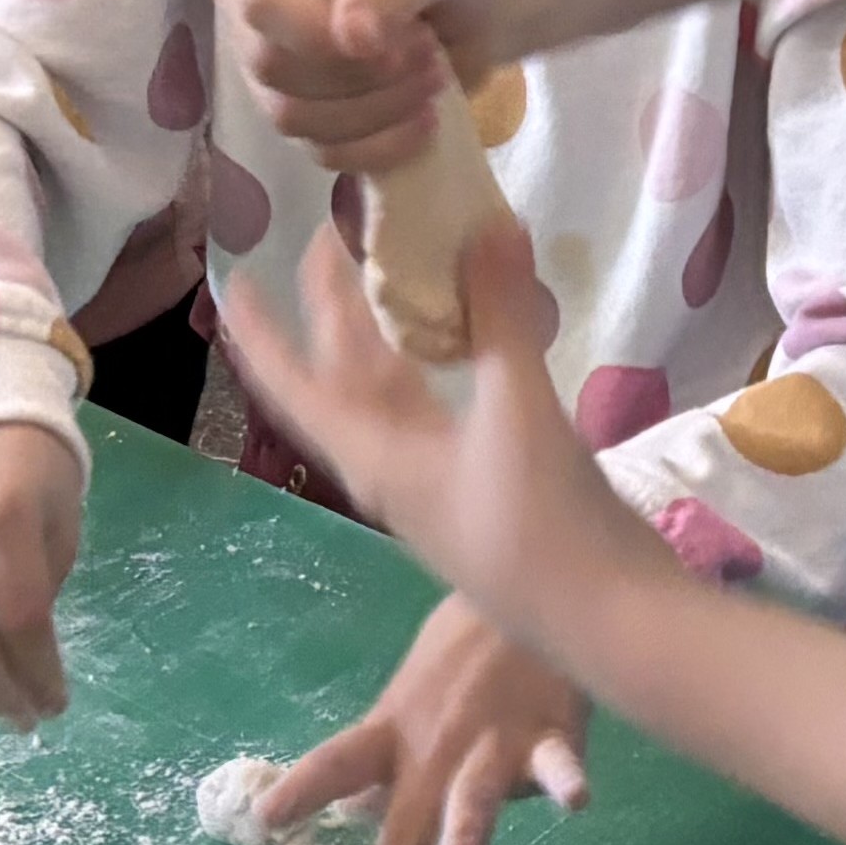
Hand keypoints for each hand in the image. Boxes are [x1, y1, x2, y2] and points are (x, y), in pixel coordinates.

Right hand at [216, 0, 522, 172]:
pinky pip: (317, 148)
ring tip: (435, 80)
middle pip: (270, 63)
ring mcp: (269, 55)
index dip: (317, 36)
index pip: (259, 0)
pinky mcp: (298, 105)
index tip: (394, 43)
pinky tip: (424, 122)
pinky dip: (377, 145)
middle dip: (360, 75)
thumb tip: (349, 40)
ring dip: (375, 111)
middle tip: (431, 55)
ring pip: (290, 116)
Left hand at [218, 219, 656, 652]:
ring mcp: (440, 480)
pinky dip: (447, 359)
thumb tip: (490, 222)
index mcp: (376, 457)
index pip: (295, 385)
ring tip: (396, 266)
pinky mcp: (486, 486)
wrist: (612, 622)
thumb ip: (502, 316)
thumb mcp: (518, 412)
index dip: (261, 333)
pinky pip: (442, 406)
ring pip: (397, 391)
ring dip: (391, 332)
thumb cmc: (544, 525)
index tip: (234, 279)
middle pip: (347, 377)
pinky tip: (471, 330)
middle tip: (335, 234)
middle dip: (336, 309)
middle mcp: (394, 468)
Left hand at [264, 594, 594, 844]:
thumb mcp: (409, 700)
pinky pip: (557, 764)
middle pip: (402, 828)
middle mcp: (435, 748)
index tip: (264, 824)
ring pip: (473, 801)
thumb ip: (388, 758)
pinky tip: (574, 802)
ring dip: (463, 843)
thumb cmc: (464, 651)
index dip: (301, 790)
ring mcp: (492, 743)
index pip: (336, 763)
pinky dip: (566, 782)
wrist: (526, 589)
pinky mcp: (548, 735)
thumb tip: (357, 811)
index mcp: (395, 735)